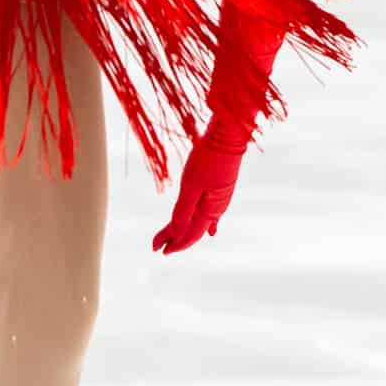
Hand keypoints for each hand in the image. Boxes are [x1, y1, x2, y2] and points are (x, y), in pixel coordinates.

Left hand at [152, 132, 245, 253]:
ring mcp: (219, 199)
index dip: (174, 243)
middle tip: (157, 246)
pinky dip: (205, 221)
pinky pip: (211, 212)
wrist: (228, 135)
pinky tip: (212, 230)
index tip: (158, 249)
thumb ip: (184, 211)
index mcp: (210, 210)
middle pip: (193, 228)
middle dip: (175, 238)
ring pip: (199, 219)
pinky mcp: (220, 189)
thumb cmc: (208, 158)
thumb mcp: (191, 185)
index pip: (190, 234)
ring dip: (185, 229)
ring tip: (173, 238)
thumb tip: (176, 234)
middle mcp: (217, 208)